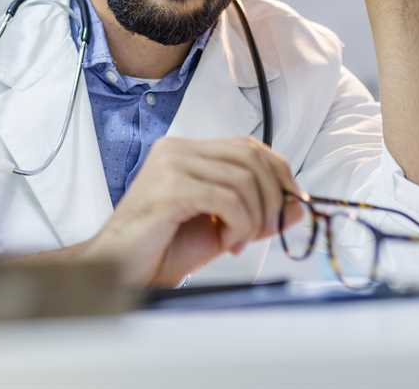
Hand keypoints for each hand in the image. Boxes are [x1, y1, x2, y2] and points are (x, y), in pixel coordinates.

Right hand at [83, 136, 305, 287]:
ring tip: (236, 242)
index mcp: (187, 151)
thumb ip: (257, 212)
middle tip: (265, 231)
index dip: (279, 173)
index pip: (249, 146)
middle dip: (272, 198)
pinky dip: (239, 225)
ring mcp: (171, 165)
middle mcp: (178, 149)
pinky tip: (226, 242)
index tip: (293, 204)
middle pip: (251, 158)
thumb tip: (298, 206)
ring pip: (243, 179)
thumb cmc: (163, 249)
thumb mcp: (222, 227)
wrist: (120, 271)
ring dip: (253, 218)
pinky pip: (227, 199)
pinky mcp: (170, 188)